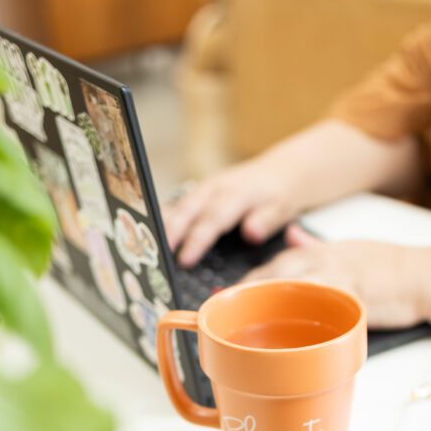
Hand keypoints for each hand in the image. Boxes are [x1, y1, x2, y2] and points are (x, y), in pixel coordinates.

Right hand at [163, 157, 300, 266]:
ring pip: (180, 206)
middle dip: (171, 231)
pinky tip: (155, 234)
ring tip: (148, 246)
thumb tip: (251, 234)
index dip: (197, 240)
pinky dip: (166, 219)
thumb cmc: (282, 194)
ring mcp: (206, 187)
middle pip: (188, 210)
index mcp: (237, 194)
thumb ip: (267, 220)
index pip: (214, 219)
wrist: (281, 171)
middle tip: (156, 255)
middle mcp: (217, 188)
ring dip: (163, 225)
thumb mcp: (283, 207)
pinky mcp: (201, 191)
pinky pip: (180, 205)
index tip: (184, 260)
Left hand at [242, 226, 426, 328]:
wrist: (422, 276)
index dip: (246, 282)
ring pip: (295, 291)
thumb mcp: (344, 246)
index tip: (225, 298)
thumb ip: (313, 244)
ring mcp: (339, 282)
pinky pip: (326, 311)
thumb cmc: (386, 265)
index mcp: (318, 252)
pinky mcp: (355, 301)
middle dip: (249, 295)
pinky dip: (308, 323)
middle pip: (276, 277)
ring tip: (248, 327)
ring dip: (270, 307)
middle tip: (227, 314)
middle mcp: (324, 263)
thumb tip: (291, 235)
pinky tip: (291, 338)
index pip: (273, 265)